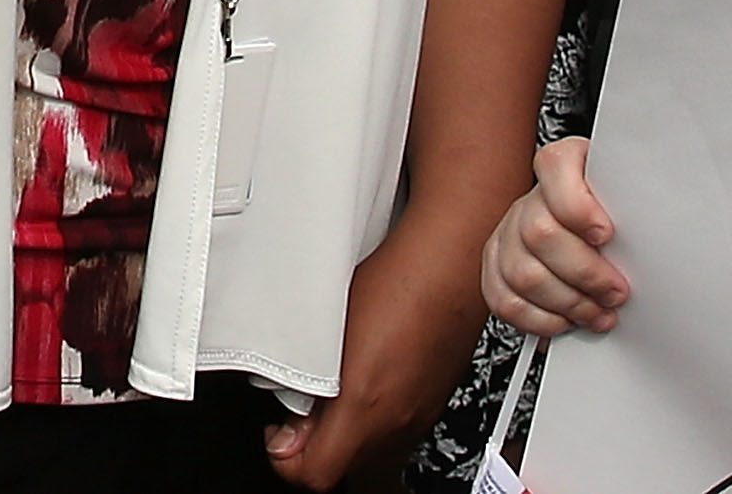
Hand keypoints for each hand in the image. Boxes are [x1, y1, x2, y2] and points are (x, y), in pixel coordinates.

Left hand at [263, 216, 492, 487]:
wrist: (449, 260)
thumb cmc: (398, 281)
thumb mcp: (328, 330)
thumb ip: (303, 388)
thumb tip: (292, 425)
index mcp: (366, 407)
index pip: (316, 474)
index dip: (288, 459)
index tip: (281, 433)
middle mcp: (398, 421)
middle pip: (346, 466)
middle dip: (320, 444)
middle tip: (307, 406)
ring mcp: (421, 412)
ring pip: (373, 449)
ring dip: (350, 430)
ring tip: (340, 386)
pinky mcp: (436, 398)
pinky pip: (399, 426)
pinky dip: (378, 414)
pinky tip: (372, 373)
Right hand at [481, 138, 626, 338]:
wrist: (584, 222)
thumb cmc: (612, 209)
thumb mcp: (628, 193)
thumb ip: (634, 200)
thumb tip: (659, 228)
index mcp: (563, 164)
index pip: (556, 168)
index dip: (579, 206)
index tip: (607, 234)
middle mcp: (531, 198)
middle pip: (541, 234)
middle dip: (585, 274)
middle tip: (616, 292)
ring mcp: (510, 232)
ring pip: (524, 274)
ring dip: (568, 304)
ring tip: (598, 313)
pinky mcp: (497, 266)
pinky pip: (505, 300)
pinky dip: (540, 319)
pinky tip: (567, 320)